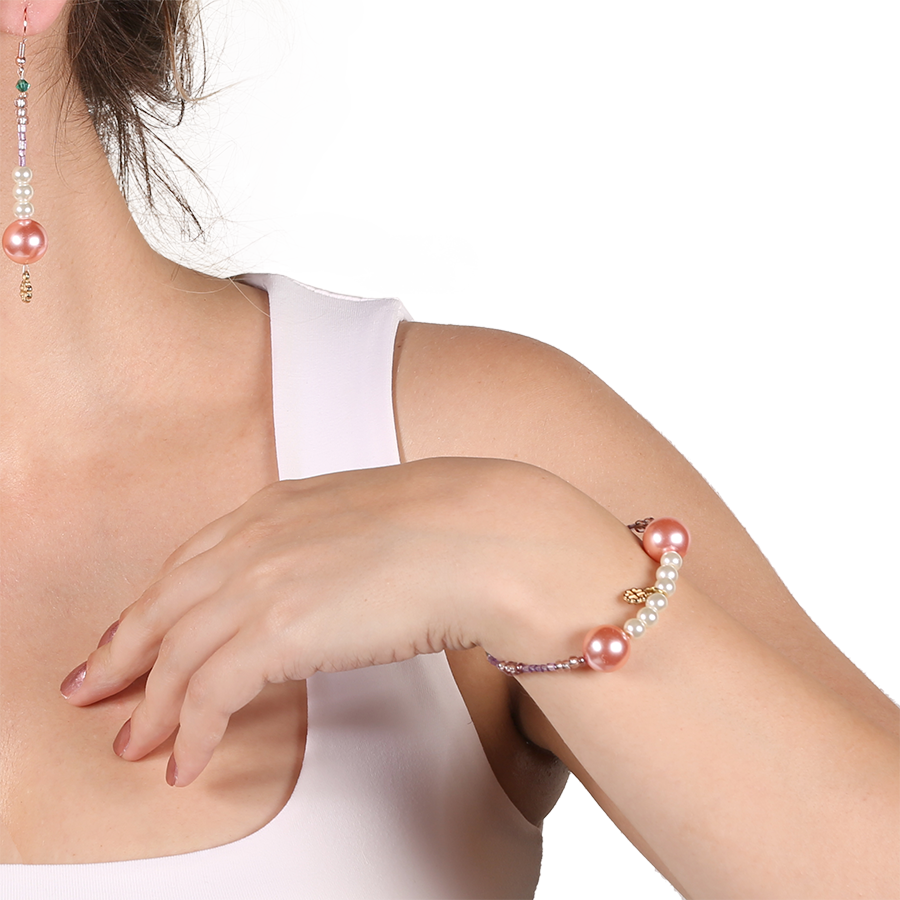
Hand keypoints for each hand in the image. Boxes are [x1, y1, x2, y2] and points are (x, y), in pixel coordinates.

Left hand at [60, 456, 629, 786]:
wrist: (489, 533)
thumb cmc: (451, 528)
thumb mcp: (366, 520)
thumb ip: (322, 545)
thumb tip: (316, 587)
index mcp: (275, 507)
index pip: (187, 563)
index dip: (151, 607)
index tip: (132, 637)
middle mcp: (255, 539)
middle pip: (162, 607)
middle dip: (122, 657)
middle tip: (98, 694)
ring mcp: (262, 580)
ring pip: (174, 655)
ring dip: (153, 707)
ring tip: (142, 744)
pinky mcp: (278, 629)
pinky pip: (208, 693)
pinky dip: (191, 731)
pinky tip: (188, 760)